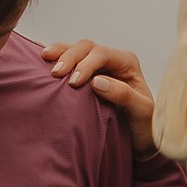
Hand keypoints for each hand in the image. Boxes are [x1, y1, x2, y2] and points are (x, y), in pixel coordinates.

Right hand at [41, 35, 158, 159]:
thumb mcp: (142, 113)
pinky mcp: (85, 75)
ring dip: (59, 53)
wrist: (139, 139)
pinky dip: (56, 59)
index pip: (102, 54)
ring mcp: (97, 67)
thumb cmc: (143, 126)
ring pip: (75, 50)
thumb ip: (124, 95)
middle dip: (69, 57)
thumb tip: (97, 81)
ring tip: (44, 60)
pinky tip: (43, 61)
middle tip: (55, 74)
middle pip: (86, 47)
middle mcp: (112, 60)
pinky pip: (69, 61)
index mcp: (127, 63)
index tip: (74, 83)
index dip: (85, 64)